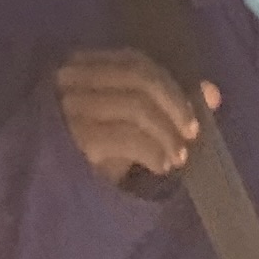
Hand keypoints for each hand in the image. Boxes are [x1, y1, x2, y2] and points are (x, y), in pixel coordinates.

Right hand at [54, 49, 219, 187]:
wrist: (45, 197)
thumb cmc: (87, 155)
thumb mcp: (125, 125)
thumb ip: (165, 105)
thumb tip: (213, 93)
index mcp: (81, 66)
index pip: (135, 62)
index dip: (171, 85)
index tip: (195, 114)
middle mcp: (73, 78)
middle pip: (139, 77)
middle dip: (174, 105)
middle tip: (191, 135)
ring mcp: (72, 106)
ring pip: (136, 104)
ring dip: (166, 132)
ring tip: (178, 157)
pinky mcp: (76, 138)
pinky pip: (128, 135)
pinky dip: (154, 150)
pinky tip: (162, 167)